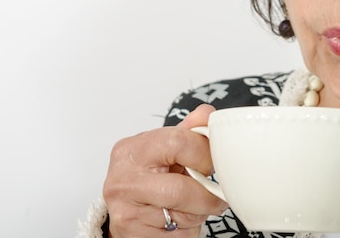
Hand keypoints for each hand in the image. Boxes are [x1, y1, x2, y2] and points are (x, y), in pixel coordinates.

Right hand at [103, 104, 227, 237]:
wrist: (126, 211)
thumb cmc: (147, 177)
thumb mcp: (164, 149)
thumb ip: (187, 131)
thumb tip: (207, 115)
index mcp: (132, 149)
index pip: (178, 143)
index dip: (204, 155)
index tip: (210, 163)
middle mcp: (124, 180)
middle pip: (181, 189)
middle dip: (207, 195)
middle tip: (215, 194)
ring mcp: (126, 211)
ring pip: (183, 216)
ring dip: (199, 213)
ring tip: (194, 205)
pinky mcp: (134, 235)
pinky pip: (178, 235)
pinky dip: (188, 230)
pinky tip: (179, 220)